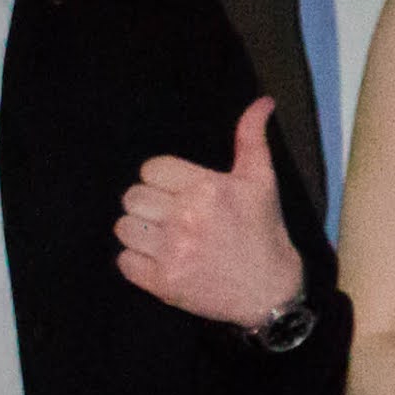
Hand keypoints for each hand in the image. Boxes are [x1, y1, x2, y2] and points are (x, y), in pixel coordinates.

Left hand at [117, 96, 312, 329]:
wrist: (270, 292)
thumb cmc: (263, 232)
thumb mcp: (261, 181)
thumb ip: (251, 138)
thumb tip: (262, 102)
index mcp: (207, 189)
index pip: (151, 170)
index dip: (163, 180)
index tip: (181, 193)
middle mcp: (187, 219)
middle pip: (132, 197)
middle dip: (151, 205)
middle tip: (174, 217)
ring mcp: (173, 252)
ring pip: (124, 227)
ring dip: (141, 232)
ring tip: (165, 238)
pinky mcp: (163, 282)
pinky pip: (124, 261)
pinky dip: (137, 262)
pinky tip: (162, 260)